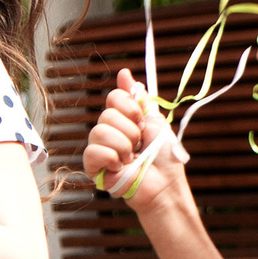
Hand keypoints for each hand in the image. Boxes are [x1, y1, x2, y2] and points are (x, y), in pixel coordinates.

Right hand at [82, 67, 191, 211]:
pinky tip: (120, 166)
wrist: (165, 185)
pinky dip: (111, 157)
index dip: (131, 108)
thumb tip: (123, 73)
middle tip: (140, 144)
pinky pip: (92, 151)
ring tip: (132, 158)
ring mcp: (100, 149)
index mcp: (123, 119)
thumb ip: (139, 98)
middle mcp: (108, 132)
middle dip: (131, 130)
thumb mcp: (154, 121)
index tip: (143, 121)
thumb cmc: (163, 158)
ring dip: (124, 145)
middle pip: (107, 114)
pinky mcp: (93, 168)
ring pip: (99, 131)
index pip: (114, 98)